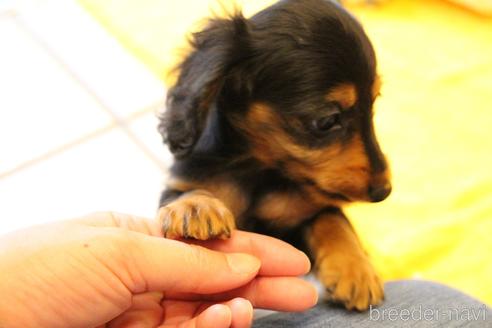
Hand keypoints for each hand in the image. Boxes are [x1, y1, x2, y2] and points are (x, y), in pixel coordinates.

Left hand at [0, 212, 316, 327]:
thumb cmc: (35, 271)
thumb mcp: (118, 250)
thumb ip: (186, 260)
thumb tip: (244, 262)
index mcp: (138, 240)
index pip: (208, 244)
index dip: (254, 250)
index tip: (294, 259)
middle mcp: (143, 278)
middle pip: (214, 280)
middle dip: (260, 285)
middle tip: (303, 291)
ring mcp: (139, 316)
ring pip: (204, 314)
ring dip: (232, 310)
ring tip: (249, 307)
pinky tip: (226, 318)